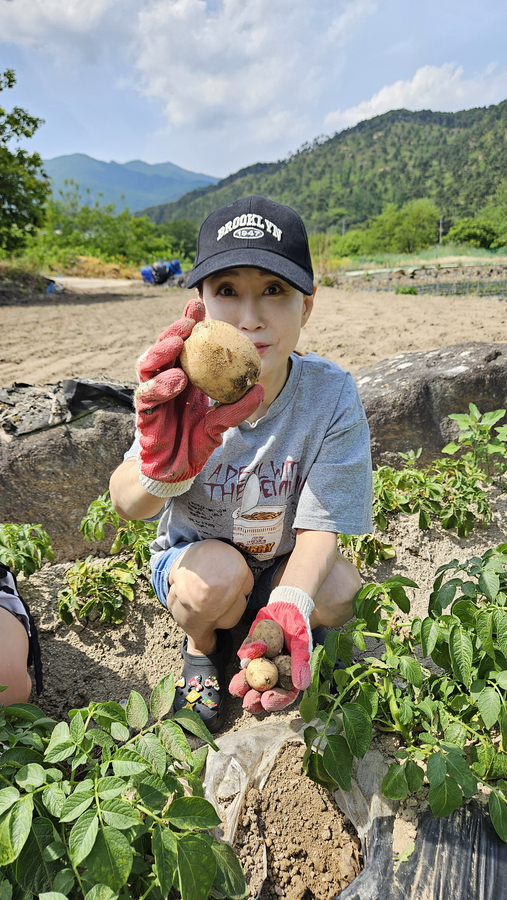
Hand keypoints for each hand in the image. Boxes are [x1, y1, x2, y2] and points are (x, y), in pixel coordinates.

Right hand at [135, 300, 263, 496]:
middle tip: (188, 322)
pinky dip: (160, 387)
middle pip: (162, 350)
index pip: (182, 346)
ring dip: (160, 352)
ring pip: (147, 368)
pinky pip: (147, 397)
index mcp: (180, 377)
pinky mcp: (144, 416)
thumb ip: (235, 407)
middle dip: (172, 332)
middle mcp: (162, 383)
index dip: (187, 325)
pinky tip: (176, 380)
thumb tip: (257, 388)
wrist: (174, 470)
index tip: (198, 307)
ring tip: (177, 344)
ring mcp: (151, 398)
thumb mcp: (219, 422)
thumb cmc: (194, 441)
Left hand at [229, 586, 313, 712]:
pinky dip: (246, 655)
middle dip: (253, 700)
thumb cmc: (298, 626)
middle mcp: (272, 673)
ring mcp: (259, 663)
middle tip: (248, 702)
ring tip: (238, 688)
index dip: (275, 702)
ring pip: (248, 680)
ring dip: (241, 685)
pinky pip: (244, 657)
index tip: (267, 701)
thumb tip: (301, 686)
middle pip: (262, 693)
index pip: (282, 695)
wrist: (286, 606)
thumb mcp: (302, 643)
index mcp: (288, 676)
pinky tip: (254, 649)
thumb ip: (301, 663)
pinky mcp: (249, 651)